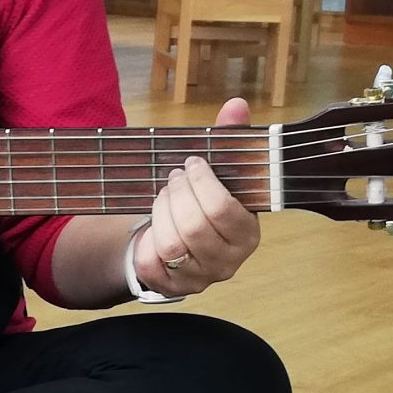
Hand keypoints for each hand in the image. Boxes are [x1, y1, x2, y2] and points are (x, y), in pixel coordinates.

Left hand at [132, 98, 262, 296]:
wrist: (181, 241)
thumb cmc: (204, 202)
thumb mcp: (221, 172)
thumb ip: (230, 140)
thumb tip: (236, 105)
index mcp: (248, 234)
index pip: (223, 210)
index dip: (201, 182)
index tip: (191, 164)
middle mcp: (228, 262)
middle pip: (194, 228)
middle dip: (177, 195)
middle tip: (173, 179)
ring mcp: (200, 278)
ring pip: (171, 246)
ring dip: (161, 213)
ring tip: (164, 197)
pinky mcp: (172, 287)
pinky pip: (151, 265)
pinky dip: (145, 242)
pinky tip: (153, 226)